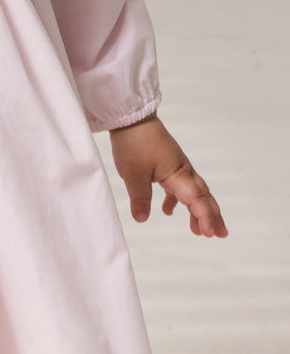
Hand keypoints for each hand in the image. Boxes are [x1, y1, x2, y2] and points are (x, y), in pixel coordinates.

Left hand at [109, 114, 227, 237]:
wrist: (132, 119)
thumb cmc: (135, 143)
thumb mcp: (133, 174)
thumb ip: (140, 198)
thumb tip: (142, 219)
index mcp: (178, 173)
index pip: (196, 199)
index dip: (204, 217)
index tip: (208, 234)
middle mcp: (183, 170)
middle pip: (203, 196)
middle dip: (213, 216)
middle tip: (221, 234)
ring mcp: (176, 167)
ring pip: (192, 192)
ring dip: (197, 210)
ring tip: (198, 230)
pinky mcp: (167, 164)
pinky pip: (178, 186)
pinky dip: (176, 200)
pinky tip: (167, 211)